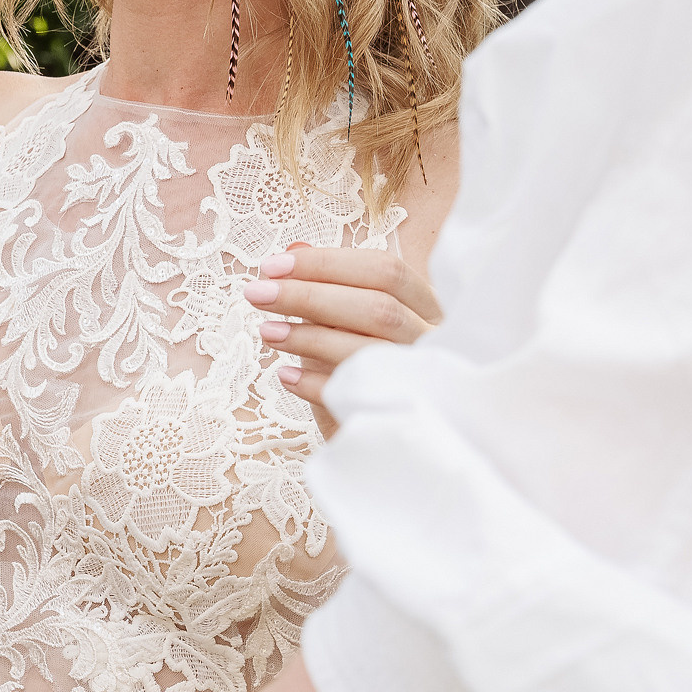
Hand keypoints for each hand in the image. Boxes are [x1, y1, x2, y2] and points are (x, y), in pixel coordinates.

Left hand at [241, 242, 440, 408]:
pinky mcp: (402, 417)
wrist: (389, 443)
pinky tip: (285, 376)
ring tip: (266, 332)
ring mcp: (425, 381)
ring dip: (308, 336)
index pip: (385, 270)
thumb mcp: (346, 325)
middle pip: (377, 306)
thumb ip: (329, 289)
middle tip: (256, 293)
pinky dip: (315, 383)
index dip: (327, 263)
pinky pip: (355, 395)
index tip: (271, 266)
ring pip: (367, 347)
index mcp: (428, 308)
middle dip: (308, 295)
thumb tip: (295, 248)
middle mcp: (435, 341)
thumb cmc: (366, 370)